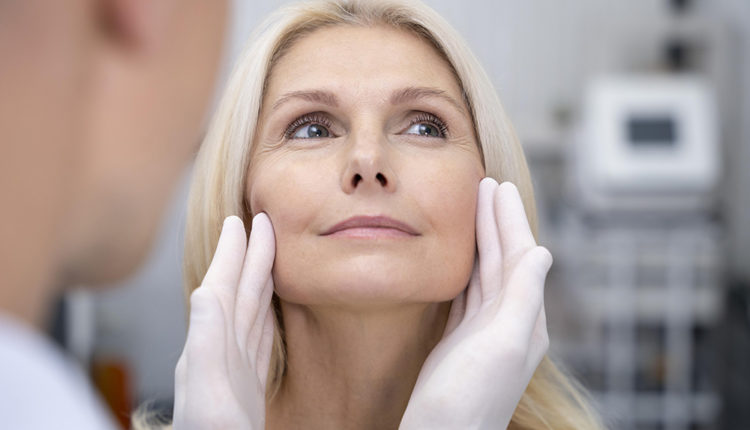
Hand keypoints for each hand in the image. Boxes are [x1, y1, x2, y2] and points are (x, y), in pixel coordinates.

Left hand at [173, 214, 275, 429]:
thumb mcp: (210, 392)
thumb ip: (207, 342)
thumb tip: (204, 289)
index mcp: (209, 350)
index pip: (221, 290)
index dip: (232, 255)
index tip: (242, 221)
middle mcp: (218, 355)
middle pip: (237, 295)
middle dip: (248, 258)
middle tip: (262, 224)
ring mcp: (232, 371)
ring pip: (247, 315)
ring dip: (256, 283)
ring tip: (267, 258)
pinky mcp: (246, 389)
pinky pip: (257, 342)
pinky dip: (264, 321)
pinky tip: (266, 315)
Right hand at [400, 178, 551, 428]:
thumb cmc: (469, 395)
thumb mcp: (503, 342)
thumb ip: (523, 296)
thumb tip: (542, 251)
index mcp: (525, 319)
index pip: (520, 257)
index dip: (509, 220)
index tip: (498, 187)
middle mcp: (508, 322)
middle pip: (503, 259)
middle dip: (495, 222)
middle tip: (486, 185)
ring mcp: (483, 331)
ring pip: (484, 273)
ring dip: (481, 239)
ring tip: (473, 209)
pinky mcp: (460, 340)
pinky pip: (466, 292)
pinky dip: (465, 268)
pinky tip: (461, 258)